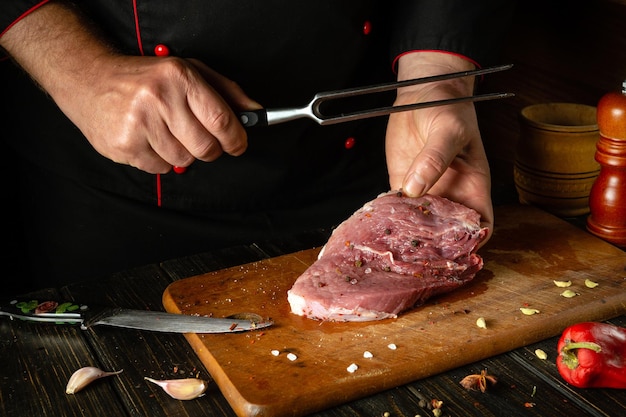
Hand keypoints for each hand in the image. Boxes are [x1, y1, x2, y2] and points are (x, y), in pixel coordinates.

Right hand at [0, 2, 259, 173]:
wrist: (89, 79)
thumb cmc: (146, 78)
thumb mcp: (189, 71)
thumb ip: (226, 91)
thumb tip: (255, 112)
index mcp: (179, 78)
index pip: (220, 119)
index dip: (236, 138)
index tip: (238, 144)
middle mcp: (158, 98)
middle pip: (205, 148)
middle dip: (211, 151)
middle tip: (202, 142)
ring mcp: (138, 123)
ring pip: (183, 161)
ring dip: (182, 154)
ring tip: (167, 133)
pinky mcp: (123, 145)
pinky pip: (160, 169)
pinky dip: (161, 161)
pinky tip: (150, 140)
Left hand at [385, 52, 492, 241]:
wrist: (421, 92)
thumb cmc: (448, 108)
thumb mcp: (447, 130)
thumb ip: (434, 159)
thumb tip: (415, 189)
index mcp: (473, 186)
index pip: (480, 225)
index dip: (473, 242)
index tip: (456, 253)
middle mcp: (450, 194)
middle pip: (447, 233)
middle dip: (435, 247)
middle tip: (415, 254)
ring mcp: (425, 191)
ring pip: (419, 223)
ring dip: (408, 234)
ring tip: (392, 244)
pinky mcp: (401, 183)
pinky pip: (396, 207)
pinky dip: (388, 216)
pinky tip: (376, 222)